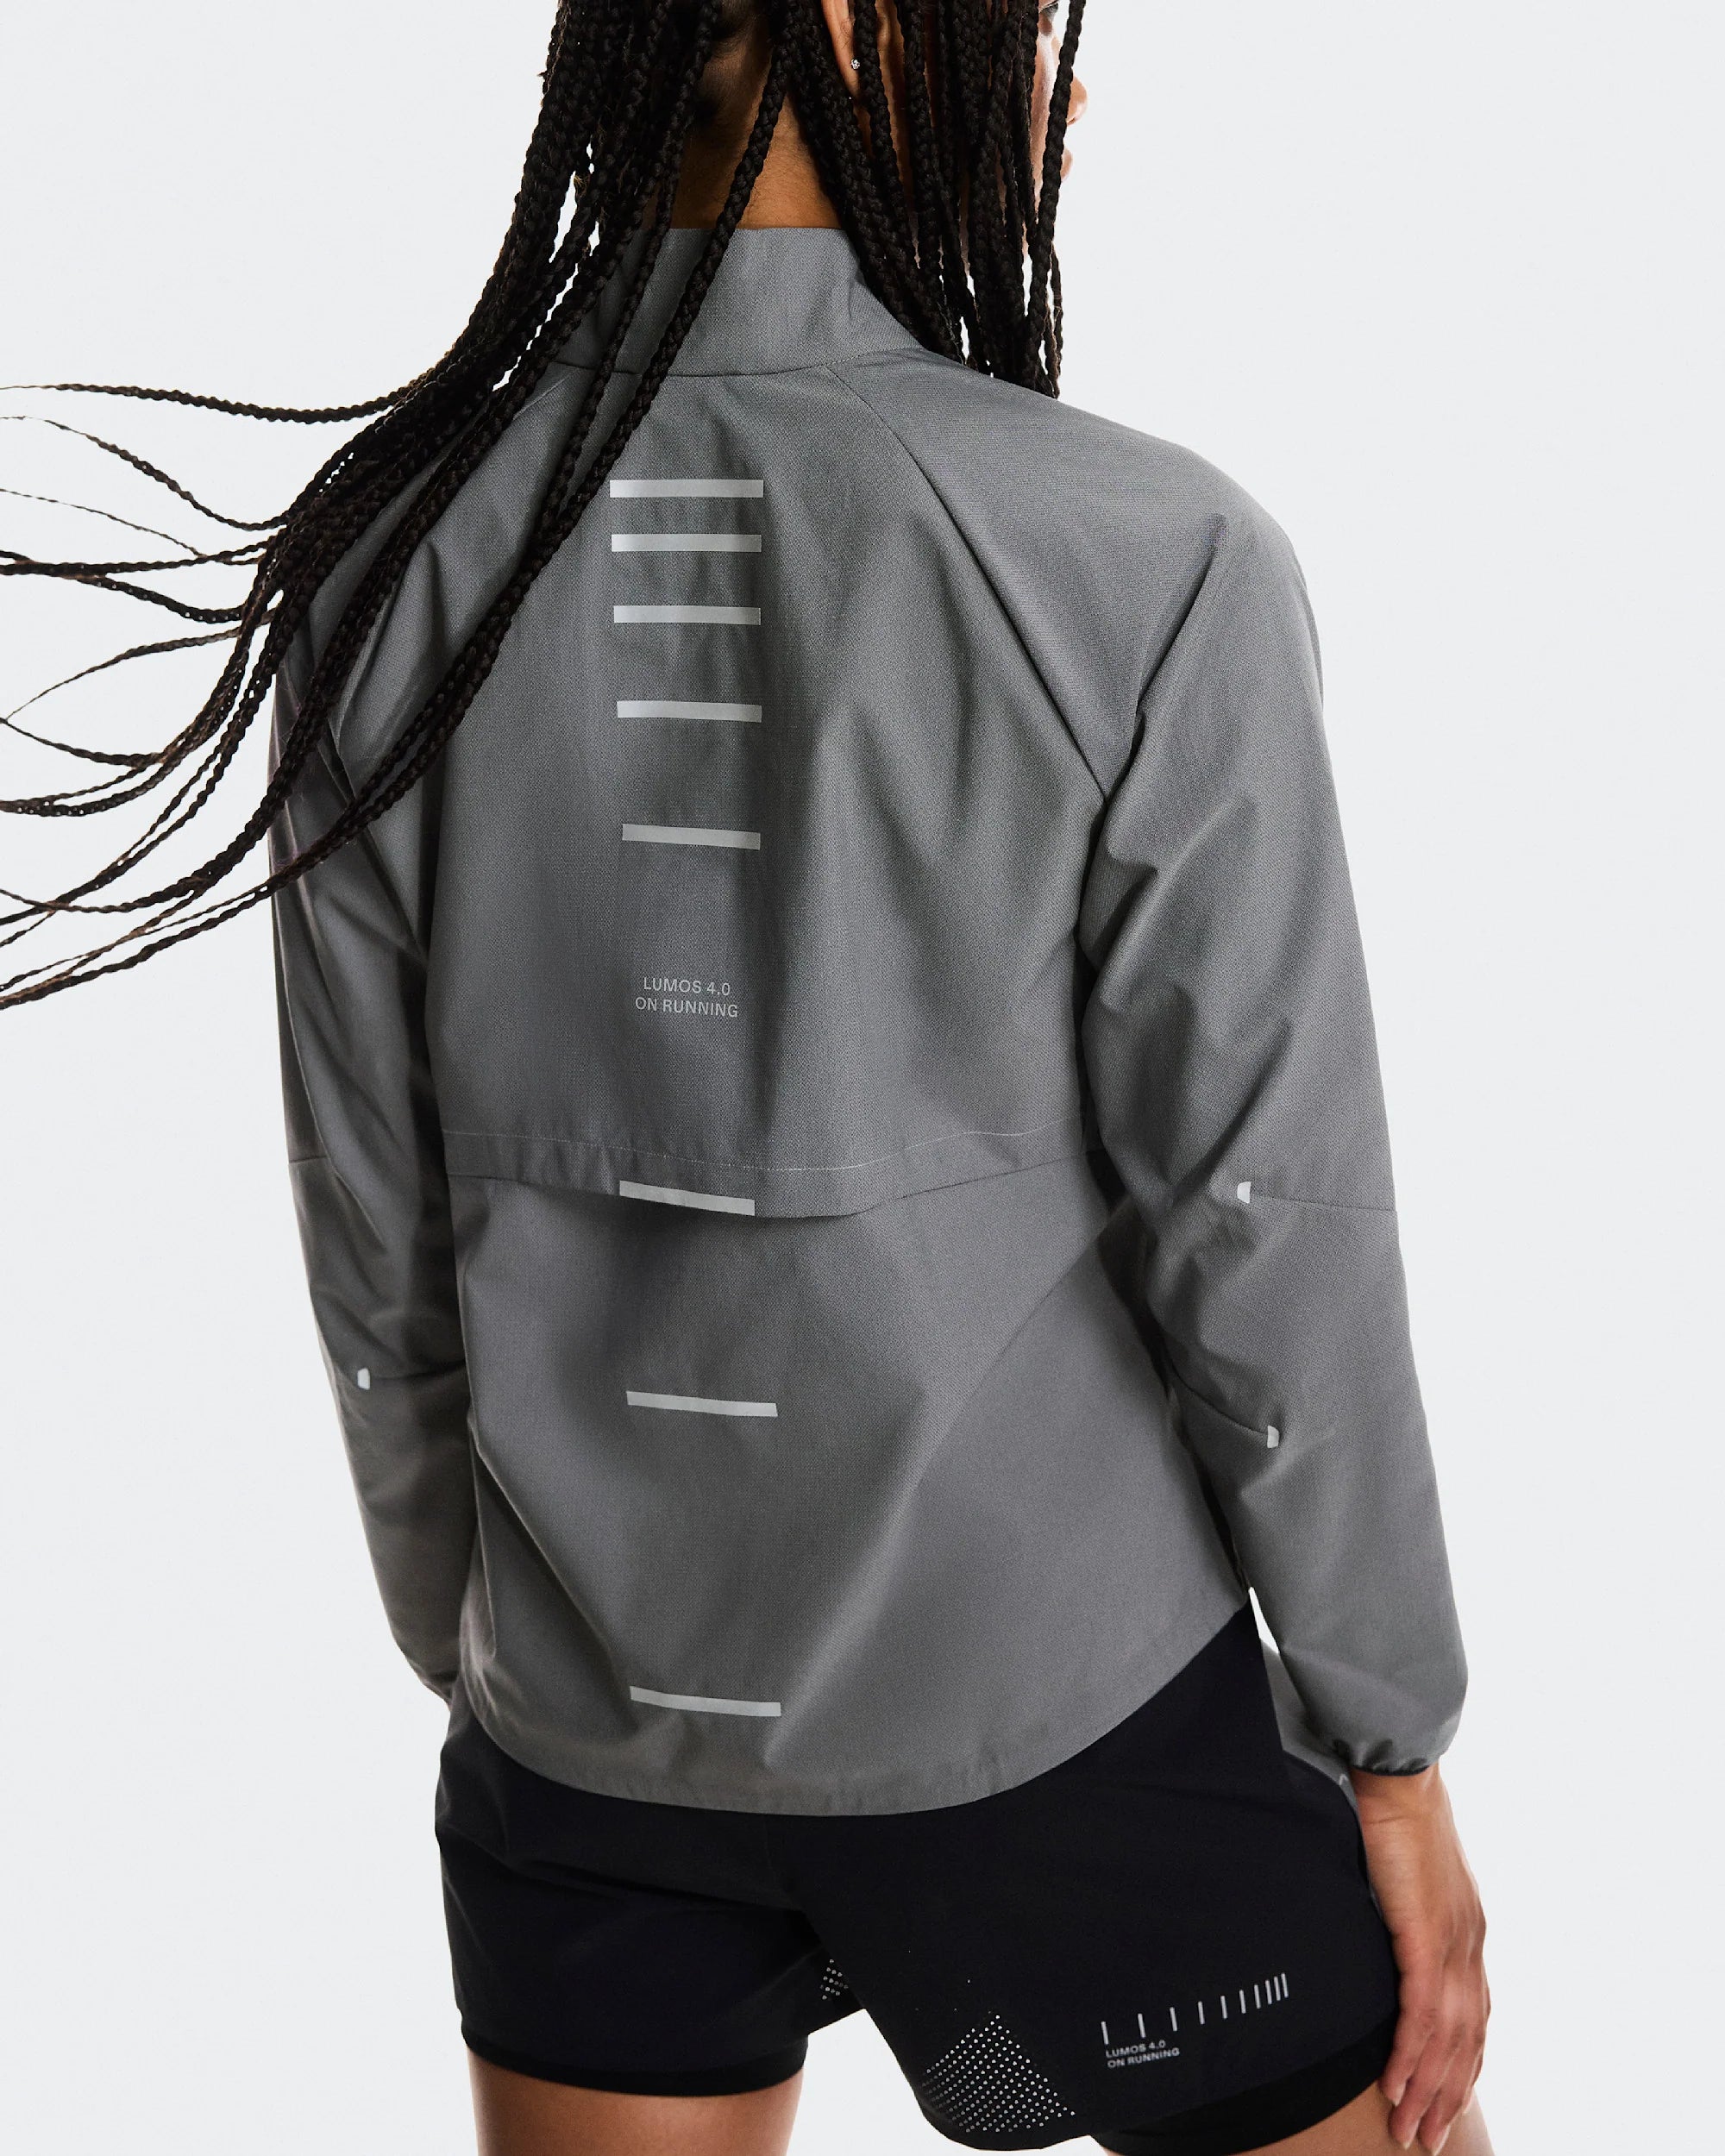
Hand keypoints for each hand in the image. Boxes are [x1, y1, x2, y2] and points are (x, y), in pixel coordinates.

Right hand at [1349, 1762, 1488, 2152]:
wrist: (1399, 1778)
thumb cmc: (1393, 1816)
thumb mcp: (1403, 1878)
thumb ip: (1400, 1913)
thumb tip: (1374, 1934)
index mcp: (1467, 1933)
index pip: (1472, 2019)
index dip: (1459, 2067)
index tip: (1440, 2101)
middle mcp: (1470, 1947)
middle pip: (1466, 2043)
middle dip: (1446, 2096)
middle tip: (1422, 2138)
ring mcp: (1454, 1944)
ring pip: (1448, 2040)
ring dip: (1428, 2090)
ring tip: (1408, 2128)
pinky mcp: (1427, 1937)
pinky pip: (1423, 2013)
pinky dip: (1412, 2054)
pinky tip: (1397, 2083)